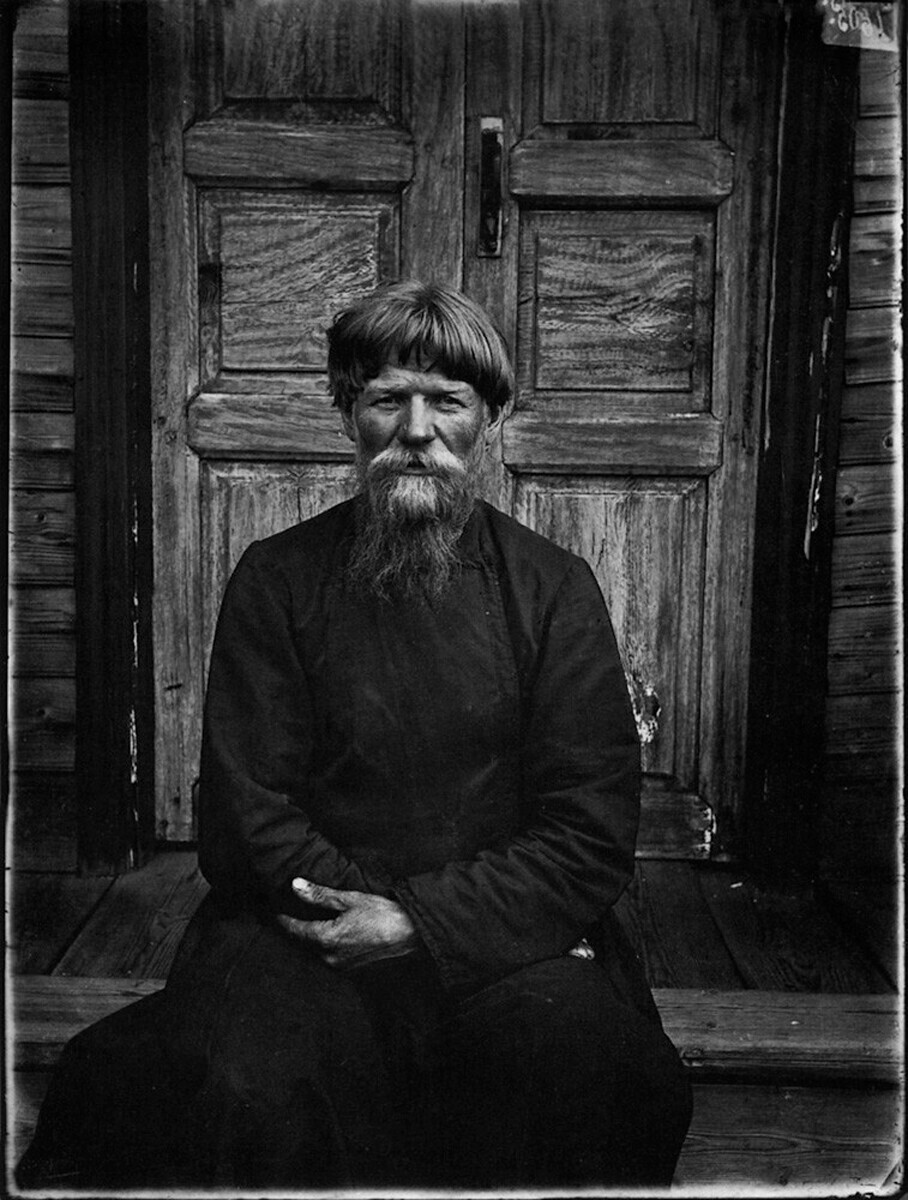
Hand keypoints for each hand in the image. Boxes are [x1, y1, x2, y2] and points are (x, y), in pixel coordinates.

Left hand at [275, 878, 419, 968]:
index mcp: (326, 939)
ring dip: (312, 938)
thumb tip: (296, 886)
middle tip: (289, 914)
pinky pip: (331, 955)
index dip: (285, 921)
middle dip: (297, 929)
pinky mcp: (352, 968)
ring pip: (317, 950)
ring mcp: (341, 965)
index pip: (296, 931)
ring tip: (308, 923)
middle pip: (305, 942)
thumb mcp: (349, 899)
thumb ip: (320, 895)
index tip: (275, 913)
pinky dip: (326, 945)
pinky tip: (331, 933)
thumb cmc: (382, 913)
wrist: (410, 934)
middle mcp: (329, 957)